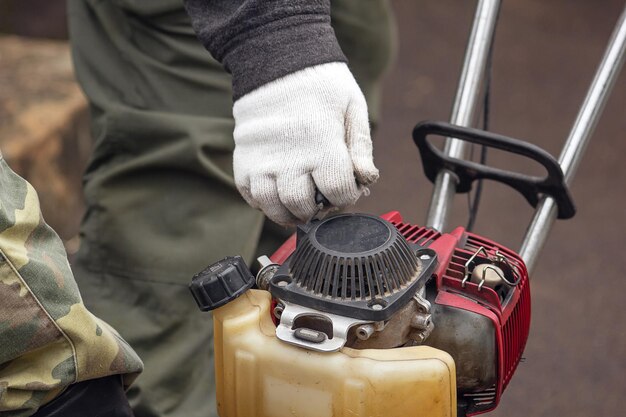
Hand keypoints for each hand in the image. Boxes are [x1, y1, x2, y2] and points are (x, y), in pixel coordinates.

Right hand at [232, 62, 377, 225]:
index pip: (338, 192)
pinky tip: (278, 194)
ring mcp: (261, 160)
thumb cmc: (320, 83)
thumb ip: (360, 146)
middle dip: (318, 209)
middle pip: (303, 206)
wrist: (275, 58)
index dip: (347, 196)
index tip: (346, 187)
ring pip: (274, 208)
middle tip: (322, 200)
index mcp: (321, 143)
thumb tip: (366, 179)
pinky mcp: (243, 160)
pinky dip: (265, 203)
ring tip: (300, 207)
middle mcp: (289, 156)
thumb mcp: (352, 106)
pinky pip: (251, 196)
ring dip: (290, 213)